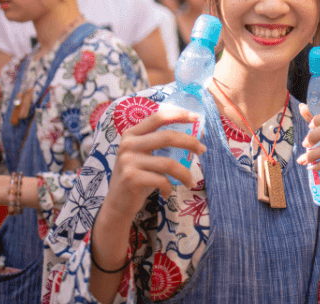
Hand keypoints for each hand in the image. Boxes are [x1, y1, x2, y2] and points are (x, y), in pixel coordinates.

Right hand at [102, 108, 206, 225]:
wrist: (117, 204)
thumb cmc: (137, 177)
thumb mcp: (144, 156)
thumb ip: (159, 144)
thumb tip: (193, 135)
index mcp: (131, 134)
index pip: (158, 117)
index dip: (178, 115)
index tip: (196, 117)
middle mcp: (128, 144)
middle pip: (167, 137)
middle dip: (190, 142)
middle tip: (202, 150)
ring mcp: (128, 161)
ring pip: (168, 163)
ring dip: (185, 173)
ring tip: (191, 182)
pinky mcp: (131, 178)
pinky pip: (162, 180)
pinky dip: (169, 187)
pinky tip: (166, 193)